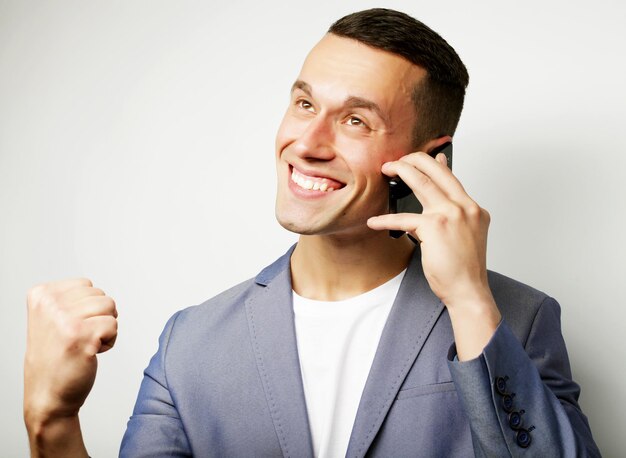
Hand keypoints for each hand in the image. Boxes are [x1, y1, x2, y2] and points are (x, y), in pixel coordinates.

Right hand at [24, 278, 117, 453]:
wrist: (47, 397)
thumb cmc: (55, 358)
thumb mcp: (50, 318)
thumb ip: (67, 298)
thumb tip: (93, 289)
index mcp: (41, 295)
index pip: (86, 285)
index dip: (86, 308)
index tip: (68, 327)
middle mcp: (50, 304)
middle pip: (101, 295)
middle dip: (98, 317)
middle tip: (78, 339)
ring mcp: (65, 319)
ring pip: (110, 307)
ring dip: (104, 328)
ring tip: (84, 344)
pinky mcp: (83, 335)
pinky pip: (114, 325)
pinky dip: (109, 340)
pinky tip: (91, 353)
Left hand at [367, 151, 499, 359]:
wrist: (469, 290)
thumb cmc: (464, 268)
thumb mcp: (463, 235)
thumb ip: (451, 215)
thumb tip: (437, 199)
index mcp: (473, 208)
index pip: (451, 177)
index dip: (435, 163)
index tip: (424, 155)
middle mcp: (465, 207)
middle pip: (436, 170)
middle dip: (413, 159)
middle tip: (396, 161)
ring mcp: (451, 214)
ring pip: (421, 182)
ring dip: (400, 171)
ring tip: (386, 170)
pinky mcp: (434, 227)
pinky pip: (403, 218)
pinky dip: (385, 219)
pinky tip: (374, 221)